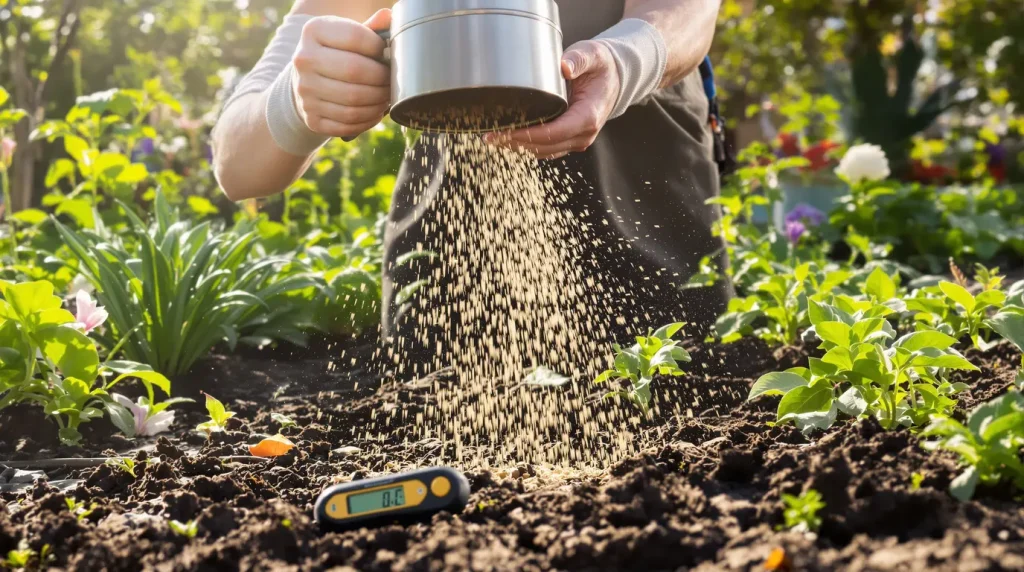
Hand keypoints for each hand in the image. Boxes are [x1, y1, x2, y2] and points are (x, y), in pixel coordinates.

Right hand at [292, 9, 390, 138]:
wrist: (303, 83)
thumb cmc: (334, 55)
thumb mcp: (344, 35)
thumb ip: (368, 28)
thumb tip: (389, 16)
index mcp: (313, 32)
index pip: (355, 37)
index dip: (379, 47)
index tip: (388, 54)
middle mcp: (304, 60)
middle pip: (355, 71)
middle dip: (382, 78)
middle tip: (392, 81)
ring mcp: (305, 92)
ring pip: (353, 101)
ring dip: (378, 101)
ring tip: (386, 96)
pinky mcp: (312, 118)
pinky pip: (348, 124)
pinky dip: (368, 120)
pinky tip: (375, 112)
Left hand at [484, 40, 620, 158]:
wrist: (614, 79)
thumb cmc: (601, 66)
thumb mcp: (593, 54)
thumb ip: (579, 59)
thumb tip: (564, 67)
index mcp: (588, 116)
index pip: (553, 134)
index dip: (526, 136)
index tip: (504, 132)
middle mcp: (583, 134)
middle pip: (544, 147)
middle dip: (515, 143)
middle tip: (489, 136)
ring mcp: (577, 141)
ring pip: (543, 152)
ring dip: (518, 148)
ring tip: (493, 139)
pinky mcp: (570, 141)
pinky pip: (546, 150)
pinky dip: (527, 146)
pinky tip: (508, 139)